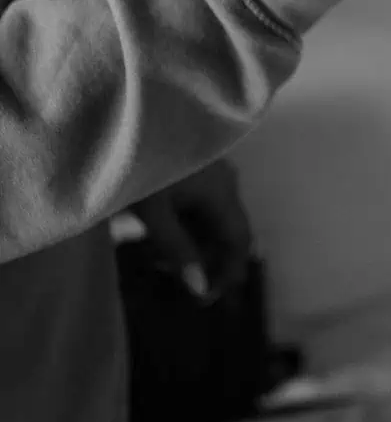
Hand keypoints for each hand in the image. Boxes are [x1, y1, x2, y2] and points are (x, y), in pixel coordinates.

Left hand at [130, 157, 252, 301]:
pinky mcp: (197, 168)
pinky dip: (190, 227)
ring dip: (197, 245)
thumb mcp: (154, 213)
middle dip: (209, 261)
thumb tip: (201, 290)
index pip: (240, 241)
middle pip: (229, 231)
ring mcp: (213, 172)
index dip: (229, 273)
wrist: (119, 122)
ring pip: (215, 219)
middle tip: (182, 285)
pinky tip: (164, 237)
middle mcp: (226, 181)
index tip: (206, 299)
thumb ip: (178, 251)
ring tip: (165, 263)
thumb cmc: (138, 164)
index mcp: (223, 192)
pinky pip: (204, 205)